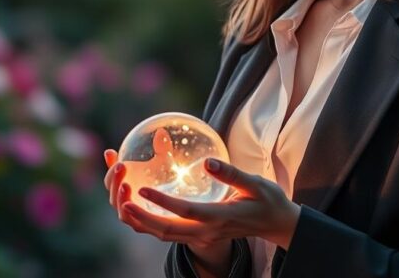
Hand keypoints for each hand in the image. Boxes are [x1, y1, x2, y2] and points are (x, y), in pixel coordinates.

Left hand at [118, 157, 300, 249]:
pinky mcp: (199, 235)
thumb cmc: (267, 200)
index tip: (143, 188)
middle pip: (166, 231)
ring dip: (142, 224)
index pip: (185, 212)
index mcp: (220, 217)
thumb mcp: (256, 184)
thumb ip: (232, 174)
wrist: (275, 224)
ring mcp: (202, 236)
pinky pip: (169, 234)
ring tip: (123, 207)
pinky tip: (139, 210)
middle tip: (122, 201)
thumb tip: (207, 162)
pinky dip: (151, 225)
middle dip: (142, 218)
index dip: (162, 202)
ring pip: (165, 236)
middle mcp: (207, 231)